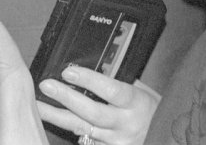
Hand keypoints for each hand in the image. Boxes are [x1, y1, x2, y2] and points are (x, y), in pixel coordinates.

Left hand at [37, 68, 158, 144]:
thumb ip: (116, 82)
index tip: (68, 71)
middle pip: (92, 112)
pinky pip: (87, 142)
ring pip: (83, 129)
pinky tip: (52, 123)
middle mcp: (127, 124)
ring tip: (39, 105)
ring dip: (58, 117)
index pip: (111, 90)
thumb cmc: (151, 110)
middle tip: (46, 86)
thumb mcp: (140, 91)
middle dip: (66, 98)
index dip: (89, 80)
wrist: (167, 136)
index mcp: (136, 103)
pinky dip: (70, 132)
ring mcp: (118, 142)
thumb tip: (87, 68)